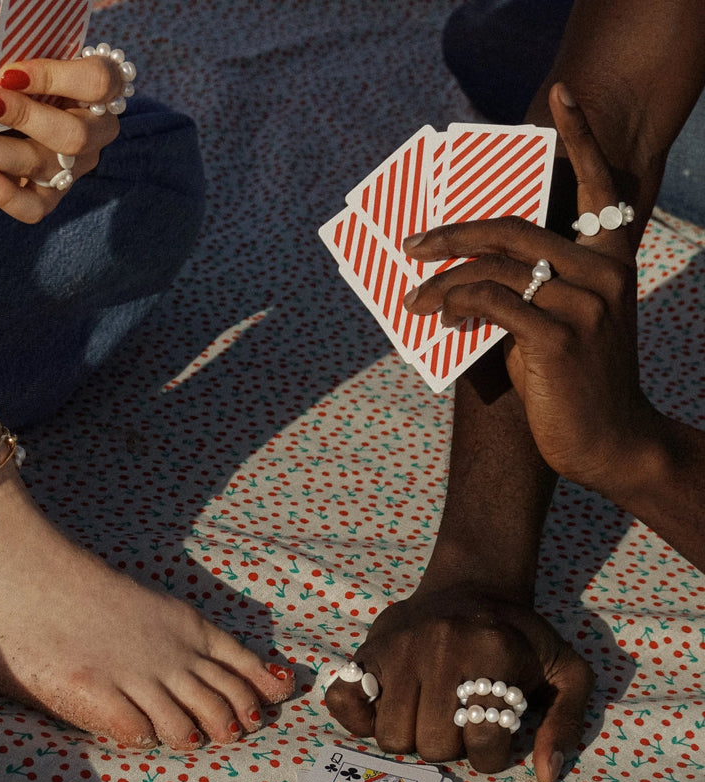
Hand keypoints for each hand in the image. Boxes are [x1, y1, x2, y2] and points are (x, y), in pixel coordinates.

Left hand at [0, 54, 128, 222]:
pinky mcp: (55, 194)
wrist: (19, 107)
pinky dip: (5, 194)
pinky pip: (35, 207)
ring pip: (47, 167)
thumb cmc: (28, 71)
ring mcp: (77, 167)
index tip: (7, 72)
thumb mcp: (32, 54)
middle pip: (74, 134)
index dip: (54, 77)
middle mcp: (98, 131)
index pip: (97, 82)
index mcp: (104, 89)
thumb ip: (19, 54)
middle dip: (23, 117)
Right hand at [324, 585, 592, 781]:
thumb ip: (566, 722)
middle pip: (434, 744)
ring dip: (412, 737)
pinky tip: (383, 711)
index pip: (484, 740)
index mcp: (492, 652)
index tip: (495, 732)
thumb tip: (547, 775)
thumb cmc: (520, 636)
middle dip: (450, 745)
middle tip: (460, 722)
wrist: (474, 586)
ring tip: (428, 717)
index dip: (492, 752)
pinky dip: (357, 718)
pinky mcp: (368, 649)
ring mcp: (398, 648)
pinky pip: (343, 700)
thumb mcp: (565, 671)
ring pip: (392, 735)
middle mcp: (441, 648)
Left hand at [401, 84, 659, 498]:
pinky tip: (437, 315)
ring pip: (496, 267)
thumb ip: (525, 291)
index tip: (562, 97)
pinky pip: (493, 302)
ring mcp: (586, 304)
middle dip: (454, 234)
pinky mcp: (560, 337)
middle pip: (515, 228)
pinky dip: (457, 303)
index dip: (582, 137)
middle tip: (412, 244)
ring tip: (413, 298)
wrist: (607, 442)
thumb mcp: (555, 326)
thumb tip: (461, 275)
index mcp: (611, 262)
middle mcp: (605, 274)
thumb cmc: (572, 383)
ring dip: (443, 279)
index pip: (602, 188)